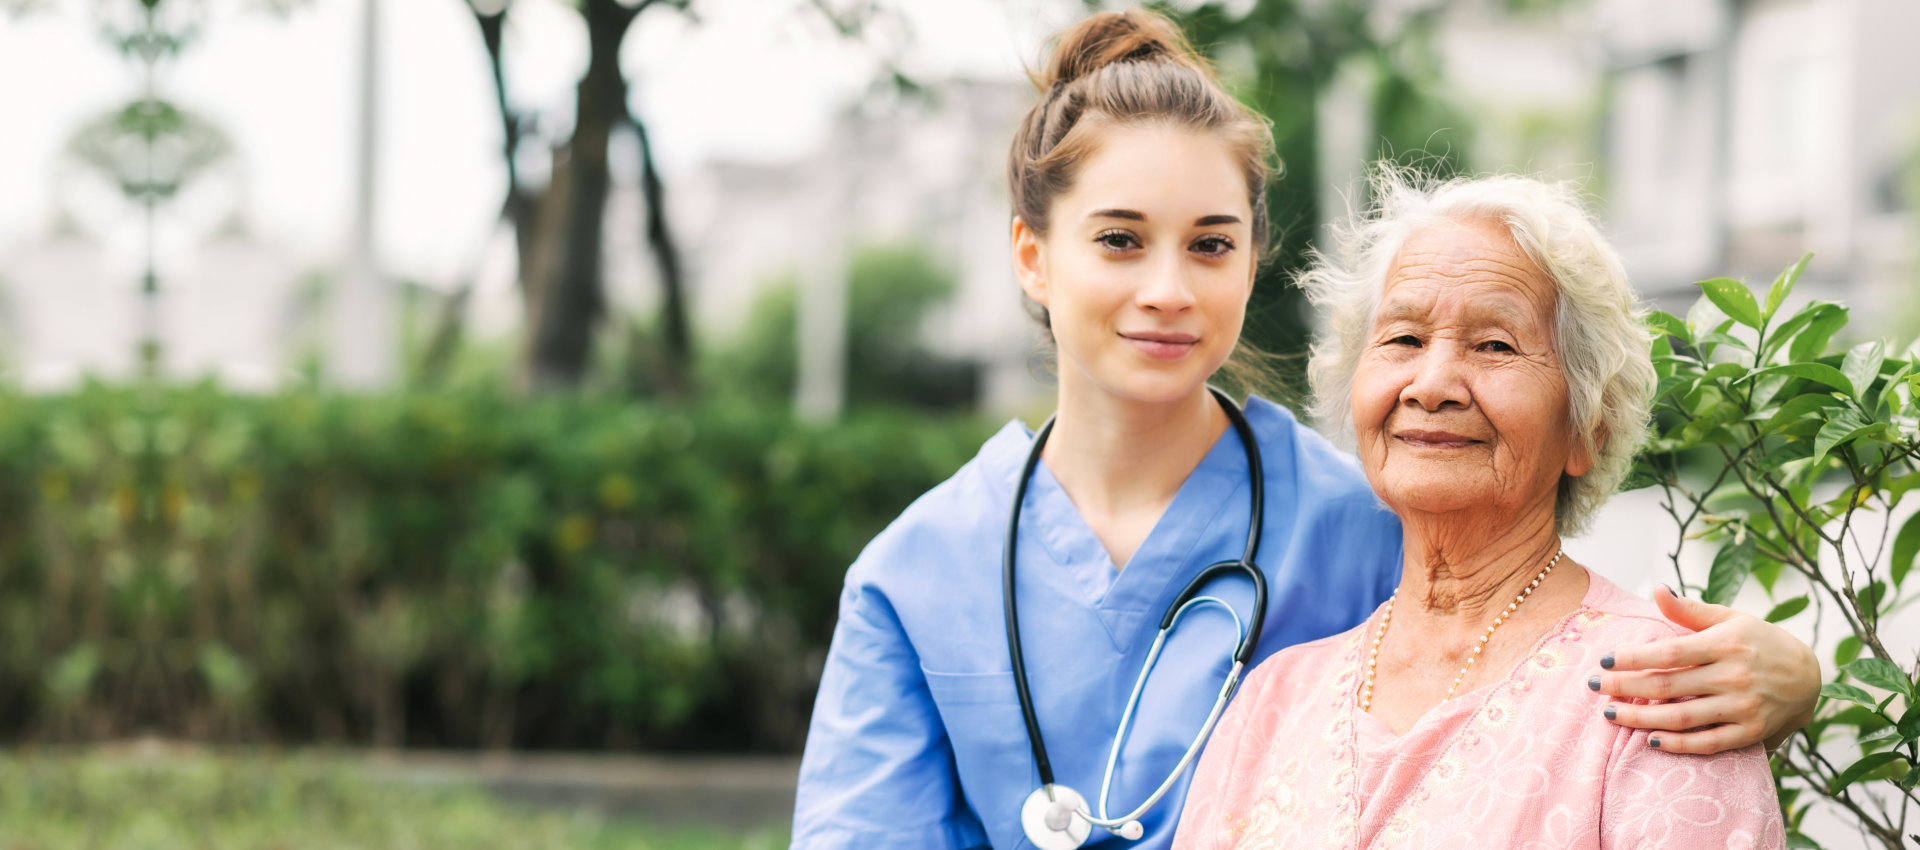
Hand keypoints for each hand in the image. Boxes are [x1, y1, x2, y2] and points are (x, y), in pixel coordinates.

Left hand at [1591, 584, 1818, 754]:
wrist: (1809, 676)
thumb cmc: (1760, 641)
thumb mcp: (1731, 618)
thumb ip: (1691, 610)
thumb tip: (1657, 589)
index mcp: (1725, 644)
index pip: (1669, 652)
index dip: (1634, 658)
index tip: (1604, 661)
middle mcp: (1734, 676)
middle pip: (1669, 686)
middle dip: (1626, 688)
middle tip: (1594, 688)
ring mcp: (1743, 707)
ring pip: (1683, 717)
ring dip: (1642, 718)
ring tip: (1610, 715)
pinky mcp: (1750, 732)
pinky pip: (1708, 743)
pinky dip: (1678, 745)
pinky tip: (1650, 740)